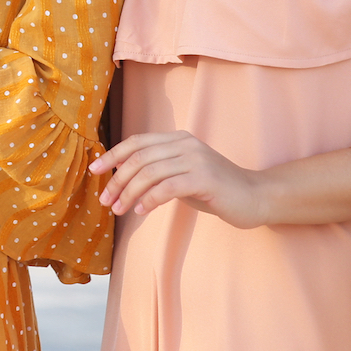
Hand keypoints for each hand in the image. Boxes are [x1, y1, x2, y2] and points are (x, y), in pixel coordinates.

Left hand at [89, 130, 270, 226]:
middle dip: (117, 179)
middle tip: (105, 200)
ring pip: (149, 172)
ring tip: (119, 210)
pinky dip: (149, 199)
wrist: (255, 197)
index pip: (137, 141)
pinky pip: (167, 187)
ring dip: (129, 192)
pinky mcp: (204, 178)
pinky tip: (141, 211)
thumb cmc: (215, 190)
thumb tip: (122, 178)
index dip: (113, 154)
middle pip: (139, 157)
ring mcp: (196, 159)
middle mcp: (186, 144)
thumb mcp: (182, 175)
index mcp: (178, 139)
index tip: (95, 171)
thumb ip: (158, 171)